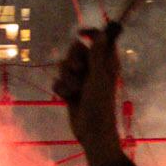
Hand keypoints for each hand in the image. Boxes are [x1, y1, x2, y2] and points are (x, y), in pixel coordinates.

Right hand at [55, 24, 126, 165]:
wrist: (92, 132)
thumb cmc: (100, 105)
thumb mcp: (99, 78)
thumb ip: (98, 55)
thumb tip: (102, 33)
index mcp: (106, 63)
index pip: (98, 39)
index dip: (90, 34)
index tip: (79, 34)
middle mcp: (94, 68)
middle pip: (76, 49)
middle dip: (73, 59)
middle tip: (79, 70)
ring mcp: (81, 79)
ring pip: (64, 65)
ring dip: (67, 77)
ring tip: (75, 90)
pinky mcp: (70, 90)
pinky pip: (59, 80)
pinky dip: (61, 88)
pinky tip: (67, 98)